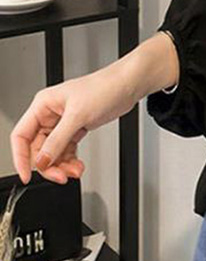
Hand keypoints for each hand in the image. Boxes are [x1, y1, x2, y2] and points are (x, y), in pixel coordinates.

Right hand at [10, 63, 137, 184]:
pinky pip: (67, 149)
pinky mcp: (77, 127)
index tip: (28, 175)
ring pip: (53, 152)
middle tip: (61, 176)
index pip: (21, 136)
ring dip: (62, 165)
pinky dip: (71, 160)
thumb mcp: (78, 115)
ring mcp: (64, 122)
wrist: (128, 85)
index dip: (21, 157)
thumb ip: (58, 140)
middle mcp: (50, 113)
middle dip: (49, 164)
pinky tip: (77, 166)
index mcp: (43, 105)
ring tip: (74, 171)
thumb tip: (42, 160)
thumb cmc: (105, 88)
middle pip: (38, 148)